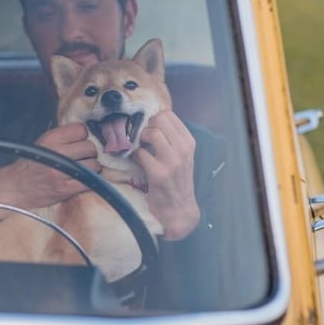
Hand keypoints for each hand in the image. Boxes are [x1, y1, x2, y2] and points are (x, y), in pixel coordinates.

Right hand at [0, 123, 99, 210]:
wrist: (16, 187)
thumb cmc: (32, 164)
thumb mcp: (43, 143)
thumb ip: (64, 137)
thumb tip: (89, 135)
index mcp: (50, 139)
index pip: (81, 130)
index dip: (82, 137)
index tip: (78, 143)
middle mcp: (56, 153)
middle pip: (90, 147)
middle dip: (88, 153)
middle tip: (81, 158)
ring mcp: (62, 171)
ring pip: (94, 164)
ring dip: (91, 167)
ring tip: (82, 169)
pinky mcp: (66, 188)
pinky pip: (90, 181)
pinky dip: (90, 180)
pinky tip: (82, 180)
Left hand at [132, 110, 200, 240]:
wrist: (179, 209)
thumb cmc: (177, 180)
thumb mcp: (182, 156)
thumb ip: (172, 138)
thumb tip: (151, 120)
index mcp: (189, 142)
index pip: (168, 115)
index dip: (154, 119)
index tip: (149, 128)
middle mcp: (183, 149)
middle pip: (159, 120)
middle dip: (146, 126)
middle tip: (143, 138)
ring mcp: (172, 161)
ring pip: (151, 133)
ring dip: (140, 139)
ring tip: (140, 148)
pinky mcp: (158, 173)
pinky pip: (140, 153)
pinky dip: (134, 155)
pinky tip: (136, 160)